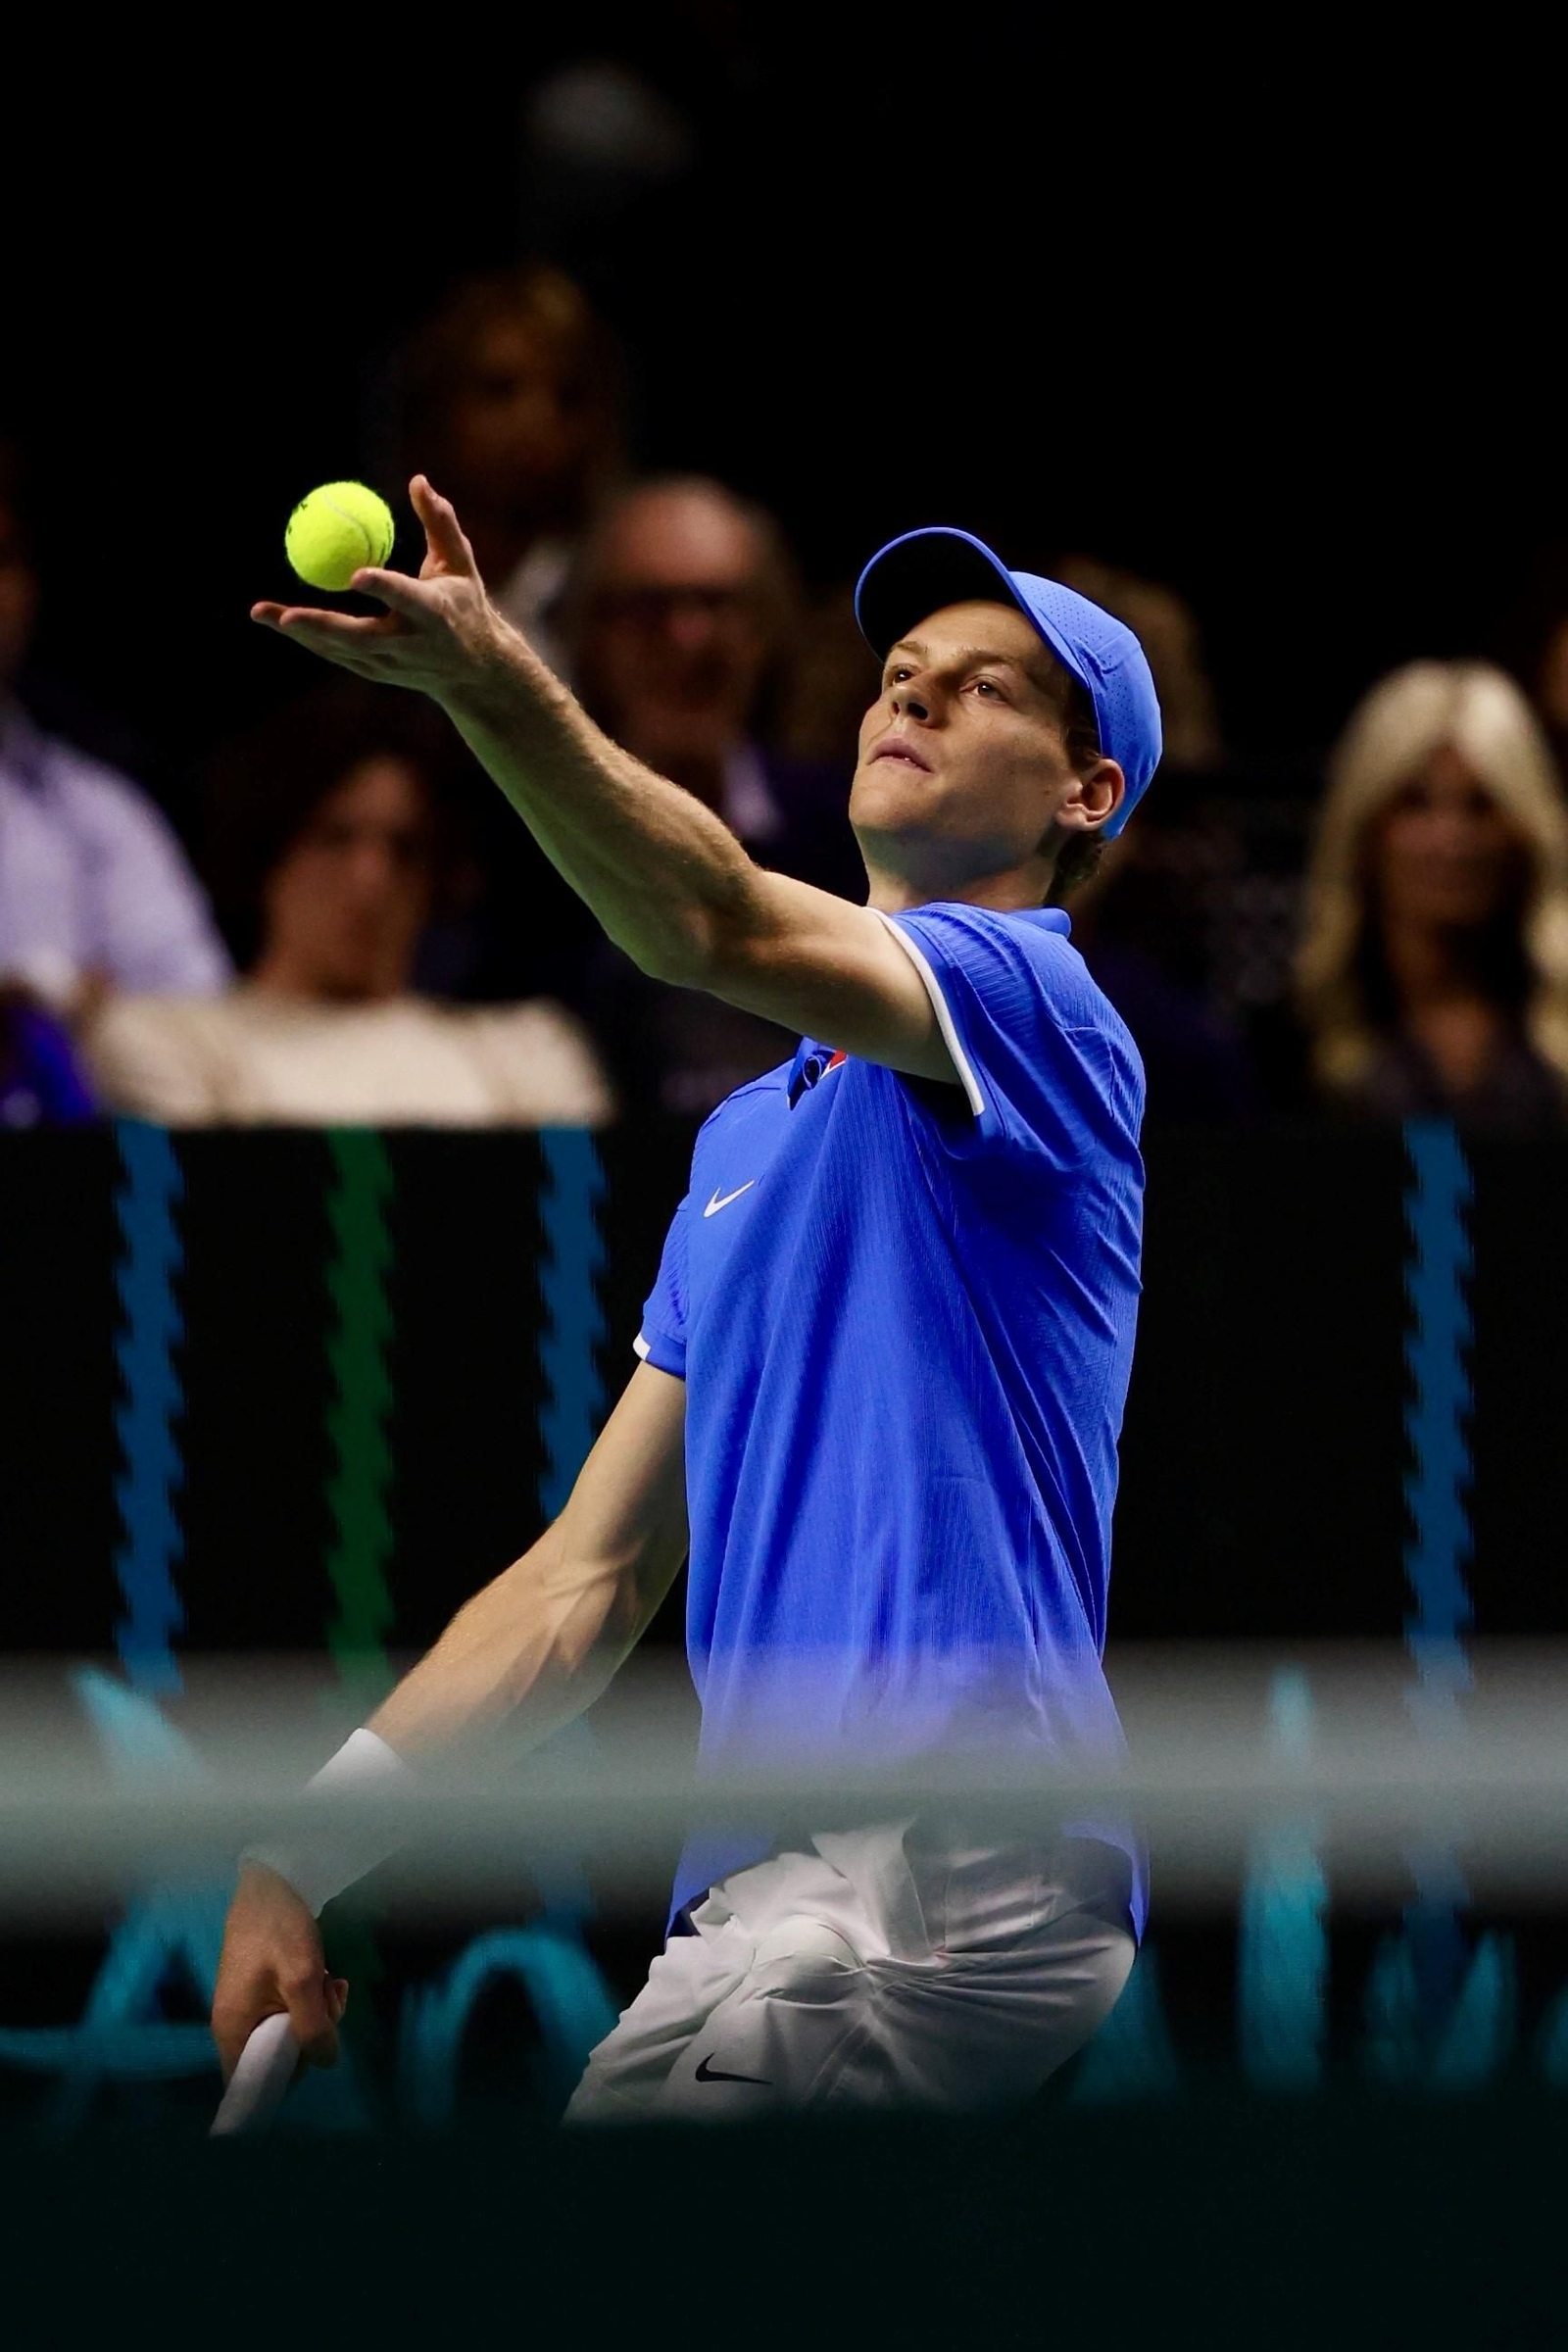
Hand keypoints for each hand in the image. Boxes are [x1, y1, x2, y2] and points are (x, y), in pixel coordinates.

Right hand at [211, 1862, 348, 2081]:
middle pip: (277, 2057)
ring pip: (290, 2033)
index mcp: (232, 2029)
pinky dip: (313, 2000)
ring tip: (332, 1985)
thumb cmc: (279, 1931)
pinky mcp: (263, 1992)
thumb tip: (326, 2062)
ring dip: (319, 2015)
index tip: (312, 2061)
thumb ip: (314, 2026)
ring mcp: (249, 2007)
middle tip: (330, 2006)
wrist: (271, 1884)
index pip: (247, 2083)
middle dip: (312, 2037)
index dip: (281, 2082)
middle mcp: (234, 2024)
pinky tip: (329, 1979)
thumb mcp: (303, 1979)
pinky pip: (291, 2012)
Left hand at [251, 475, 505, 700]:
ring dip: (301, 632)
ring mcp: (390, 663)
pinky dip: (310, 637)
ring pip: (340, 649)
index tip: (356, 575)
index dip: (383, 588)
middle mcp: (410, 644)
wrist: (474, 672)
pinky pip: (336, 653)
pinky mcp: (376, 672)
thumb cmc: (465, 606)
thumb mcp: (460, 564)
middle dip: (322, 627)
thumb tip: (418, 480)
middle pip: (360, 637)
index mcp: (435, 615)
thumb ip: (440, 523)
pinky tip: (280, 620)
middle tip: (287, 616)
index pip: (406, 599)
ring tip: (261, 612)